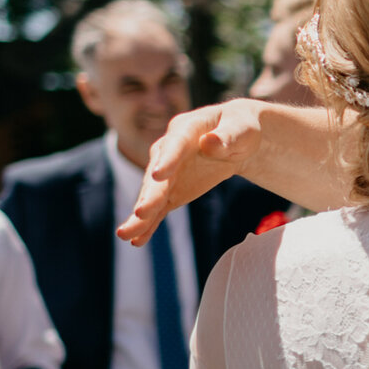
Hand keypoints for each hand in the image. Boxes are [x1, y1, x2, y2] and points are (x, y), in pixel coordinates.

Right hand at [117, 98, 267, 243]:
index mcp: (185, 129)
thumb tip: (209, 143)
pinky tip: (137, 240)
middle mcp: (168, 150)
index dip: (167, 160)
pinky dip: (149, 224)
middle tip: (141, 212)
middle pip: (157, 175)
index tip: (158, 175)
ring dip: (141, 215)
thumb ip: (228, 136)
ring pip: (152, 195)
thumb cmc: (240, 128)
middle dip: (150, 195)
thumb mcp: (242, 128)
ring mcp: (167, 172)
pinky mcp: (171, 191)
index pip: (175, 145)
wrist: (235, 138)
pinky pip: (159, 209)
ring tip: (127, 234)